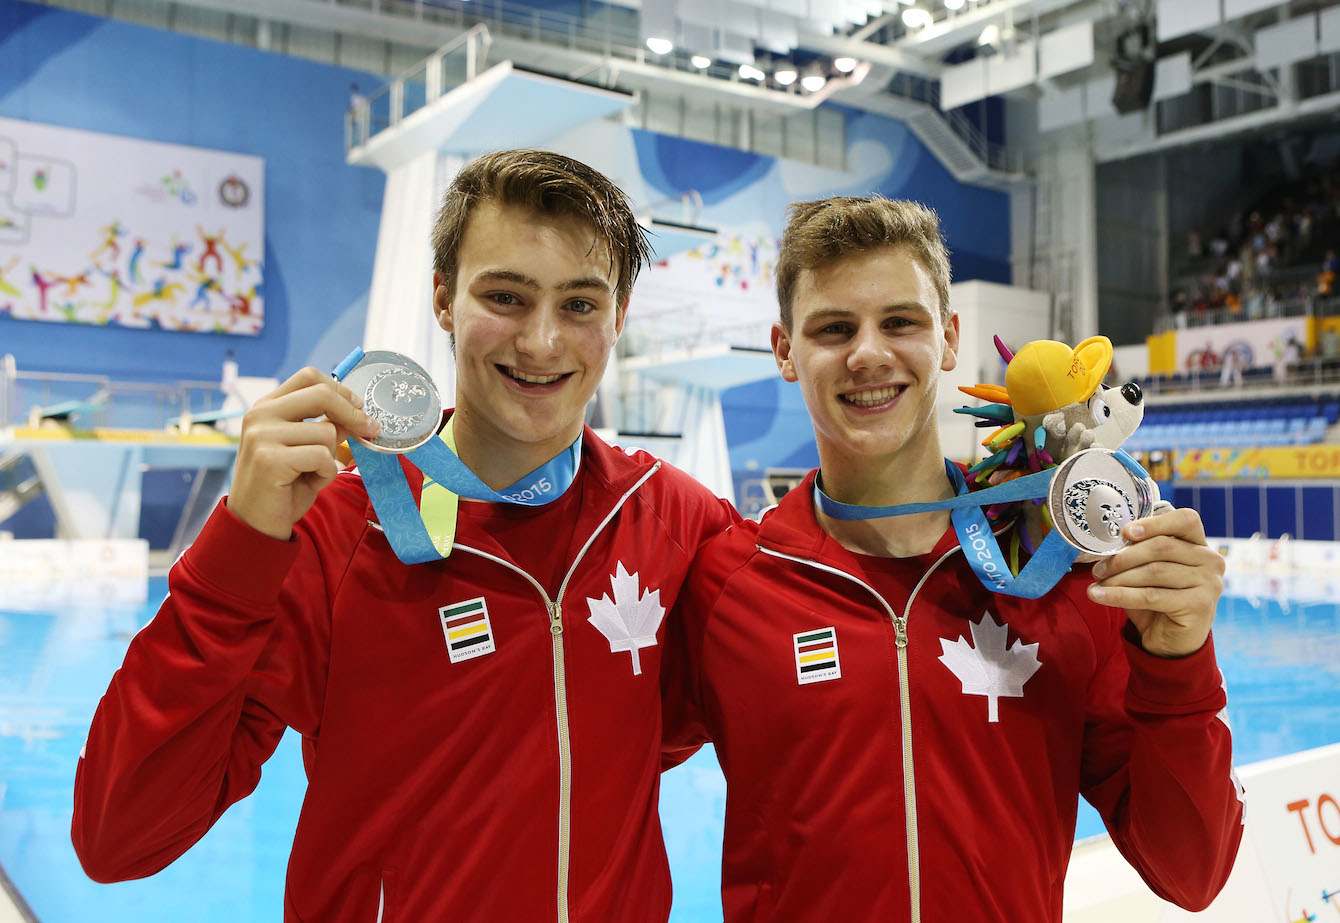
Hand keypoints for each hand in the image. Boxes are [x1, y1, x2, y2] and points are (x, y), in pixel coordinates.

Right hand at [228, 367, 379, 540]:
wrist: (255, 523)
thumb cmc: (284, 485)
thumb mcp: (305, 449)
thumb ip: (324, 427)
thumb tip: (358, 414)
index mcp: (267, 407)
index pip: (308, 377)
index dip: (341, 390)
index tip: (359, 407)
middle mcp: (260, 415)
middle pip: (321, 394)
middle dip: (353, 413)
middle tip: (370, 429)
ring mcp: (262, 435)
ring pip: (327, 432)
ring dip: (332, 457)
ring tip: (314, 473)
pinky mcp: (270, 459)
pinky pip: (322, 457)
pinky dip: (326, 473)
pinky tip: (309, 483)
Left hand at [1086, 507, 1225, 657]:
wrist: (1170, 640)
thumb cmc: (1157, 598)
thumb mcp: (1147, 569)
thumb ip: (1138, 552)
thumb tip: (1109, 543)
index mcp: (1199, 544)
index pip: (1185, 520)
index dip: (1155, 523)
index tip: (1126, 532)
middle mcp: (1210, 560)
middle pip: (1162, 546)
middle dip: (1124, 557)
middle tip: (1098, 568)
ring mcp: (1209, 583)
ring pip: (1154, 572)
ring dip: (1118, 577)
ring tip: (1097, 582)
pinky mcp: (1200, 605)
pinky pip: (1150, 596)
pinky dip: (1119, 595)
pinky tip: (1099, 595)